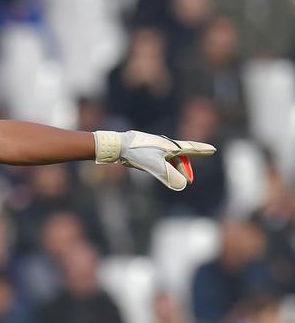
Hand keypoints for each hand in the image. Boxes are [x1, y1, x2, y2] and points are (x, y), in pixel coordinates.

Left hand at [93, 130, 215, 190]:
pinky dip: (164, 167)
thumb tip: (183, 185)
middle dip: (185, 169)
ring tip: (177, 179)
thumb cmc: (138, 153)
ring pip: (170, 160)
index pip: (190, 148)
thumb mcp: (156, 166)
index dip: (201, 150)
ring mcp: (156, 148)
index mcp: (170, 146)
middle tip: (189, 181)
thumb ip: (170, 175)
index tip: (212, 149)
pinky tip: (160, 171)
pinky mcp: (147, 151)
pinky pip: (161, 160)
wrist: (119, 146)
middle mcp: (164, 145)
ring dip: (174, 169)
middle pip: (180, 157)